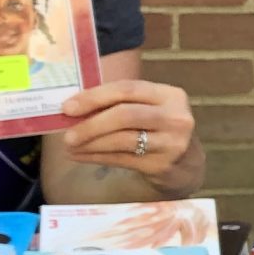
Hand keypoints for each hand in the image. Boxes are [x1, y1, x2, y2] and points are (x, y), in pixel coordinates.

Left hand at [58, 79, 199, 191]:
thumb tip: (73, 107)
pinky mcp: (162, 165)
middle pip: (125, 115)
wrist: (186, 164)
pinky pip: (122, 159)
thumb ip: (120, 103)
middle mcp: (176, 117)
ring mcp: (172, 143)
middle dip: (91, 124)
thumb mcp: (149, 109)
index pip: (127, 89)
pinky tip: (81, 156)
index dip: (95, 97)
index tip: (67, 107)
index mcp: (170, 95)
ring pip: (122, 140)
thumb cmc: (158, 129)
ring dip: (91, 143)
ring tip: (70, 145)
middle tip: (67, 134)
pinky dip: (97, 157)